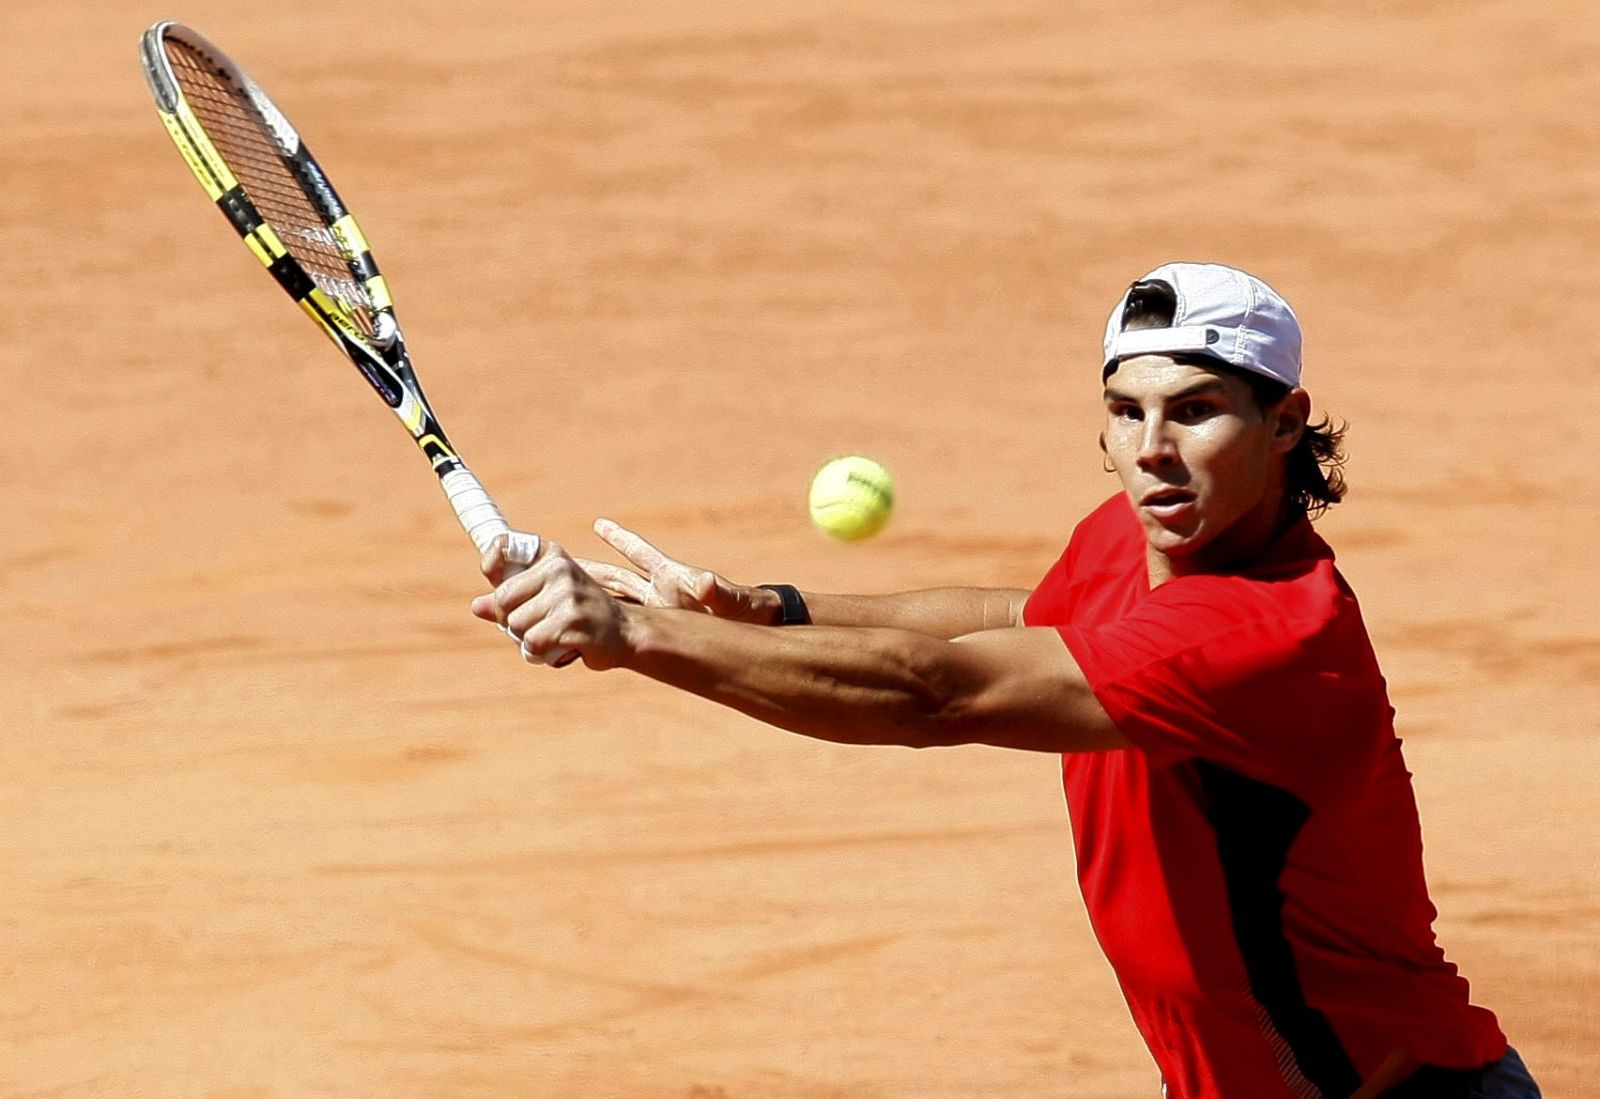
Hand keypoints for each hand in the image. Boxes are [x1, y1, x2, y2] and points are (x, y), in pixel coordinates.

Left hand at [471, 539, 630, 668]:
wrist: (627, 632)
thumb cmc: (583, 614)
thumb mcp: (549, 597)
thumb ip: (513, 599)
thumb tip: (477, 606)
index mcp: (553, 556)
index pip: (504, 545)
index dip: (491, 563)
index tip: (493, 575)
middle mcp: (559, 569)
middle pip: (502, 600)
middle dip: (510, 620)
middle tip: (534, 626)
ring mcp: (566, 596)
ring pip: (515, 626)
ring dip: (527, 641)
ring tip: (552, 637)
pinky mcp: (571, 623)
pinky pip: (531, 644)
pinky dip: (539, 654)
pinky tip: (559, 650)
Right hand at [576, 518, 778, 623]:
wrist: (752, 626)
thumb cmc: (746, 609)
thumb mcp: (732, 601)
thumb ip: (719, 592)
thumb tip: (705, 582)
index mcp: (673, 576)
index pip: (640, 552)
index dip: (620, 538)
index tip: (599, 523)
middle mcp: (660, 591)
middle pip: (616, 577)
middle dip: (587, 570)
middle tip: (556, 562)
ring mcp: (657, 610)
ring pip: (613, 601)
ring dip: (588, 598)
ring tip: (556, 594)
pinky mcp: (659, 629)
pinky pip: (625, 628)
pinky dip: (606, 628)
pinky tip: (584, 633)